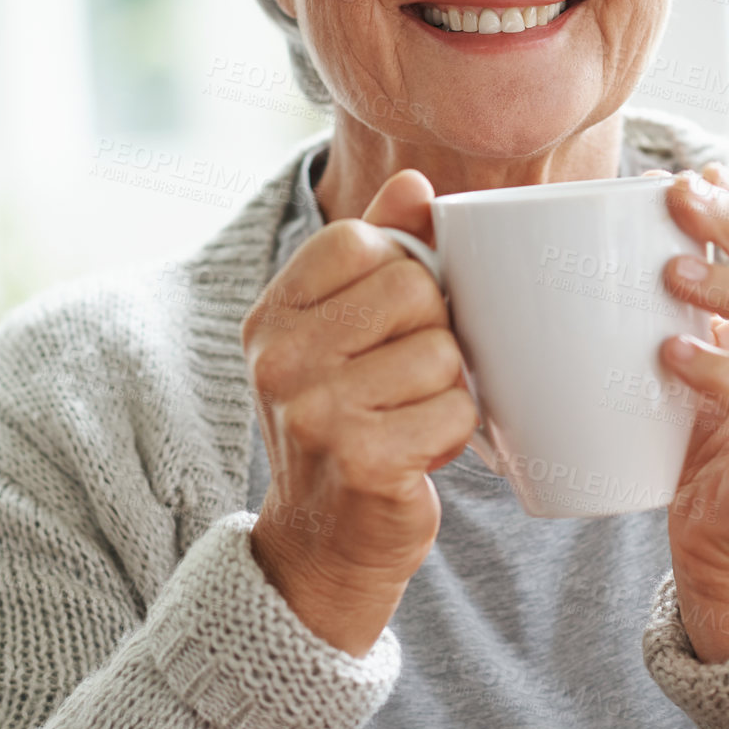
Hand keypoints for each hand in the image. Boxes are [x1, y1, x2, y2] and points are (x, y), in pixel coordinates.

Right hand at [242, 169, 479, 657]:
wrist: (322, 545)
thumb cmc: (345, 426)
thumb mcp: (341, 334)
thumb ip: (377, 253)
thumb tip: (415, 183)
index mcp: (273, 316)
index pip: (361, 241)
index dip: (401, 273)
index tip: (388, 325)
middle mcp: (280, 358)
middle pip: (412, 288)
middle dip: (432, 333)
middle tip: (403, 382)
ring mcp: (316, 410)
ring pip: (442, 351)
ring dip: (446, 390)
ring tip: (409, 418)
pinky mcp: (361, 460)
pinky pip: (455, 409)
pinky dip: (453, 435)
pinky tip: (418, 454)